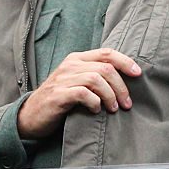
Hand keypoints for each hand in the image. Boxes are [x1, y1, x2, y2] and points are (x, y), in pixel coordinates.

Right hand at [17, 48, 140, 138]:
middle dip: (121, 86)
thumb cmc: (59, 100)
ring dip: (110, 95)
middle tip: (126, 103)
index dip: (125, 62)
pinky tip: (96, 110)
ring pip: (96, 79)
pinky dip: (95, 102)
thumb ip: (94, 76)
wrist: (30, 116)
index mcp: (76, 59)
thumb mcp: (76, 82)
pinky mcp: (58, 95)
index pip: (106, 53)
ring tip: (113, 109)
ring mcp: (63, 79)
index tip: (138, 74)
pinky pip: (83, 94)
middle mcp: (70, 66)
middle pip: (105, 68)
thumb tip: (125, 80)